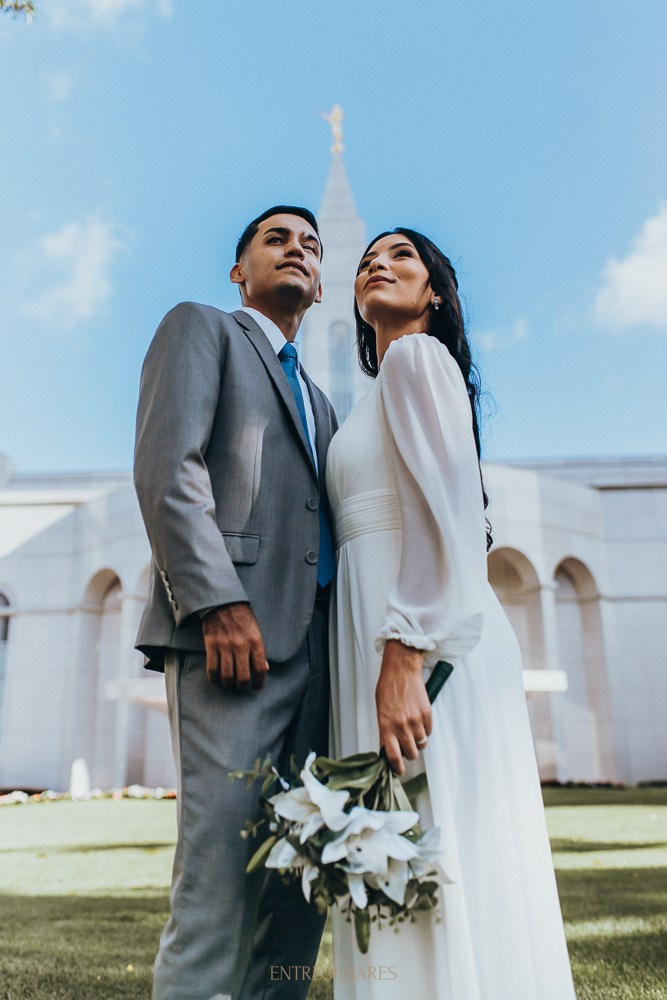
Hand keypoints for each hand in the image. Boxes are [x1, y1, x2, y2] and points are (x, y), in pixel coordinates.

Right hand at [201, 603, 267, 691]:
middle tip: (241, 687)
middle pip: (242, 677)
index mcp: (255, 641)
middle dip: (242, 687)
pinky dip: (214, 678)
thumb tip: (264, 669)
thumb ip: (260, 651)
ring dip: (228, 684)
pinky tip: (217, 679)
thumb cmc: (242, 617)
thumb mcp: (256, 631)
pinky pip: (212, 669)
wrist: (223, 603)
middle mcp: (241, 645)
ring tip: (229, 684)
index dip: (259, 683)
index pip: (260, 669)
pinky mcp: (211, 645)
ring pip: (227, 676)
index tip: (256, 689)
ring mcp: (225, 646)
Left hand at [376, 640, 430, 774]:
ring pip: (422, 743)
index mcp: (386, 726)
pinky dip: (425, 729)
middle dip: (409, 753)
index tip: (399, 770)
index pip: (393, 756)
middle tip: (407, 746)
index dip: (397, 767)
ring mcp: (416, 721)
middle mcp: (401, 726)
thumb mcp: (380, 711)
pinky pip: (428, 731)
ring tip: (413, 729)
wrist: (401, 671)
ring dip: (418, 740)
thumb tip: (389, 748)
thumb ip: (385, 731)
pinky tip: (419, 719)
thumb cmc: (388, 689)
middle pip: (411, 753)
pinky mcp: (427, 715)